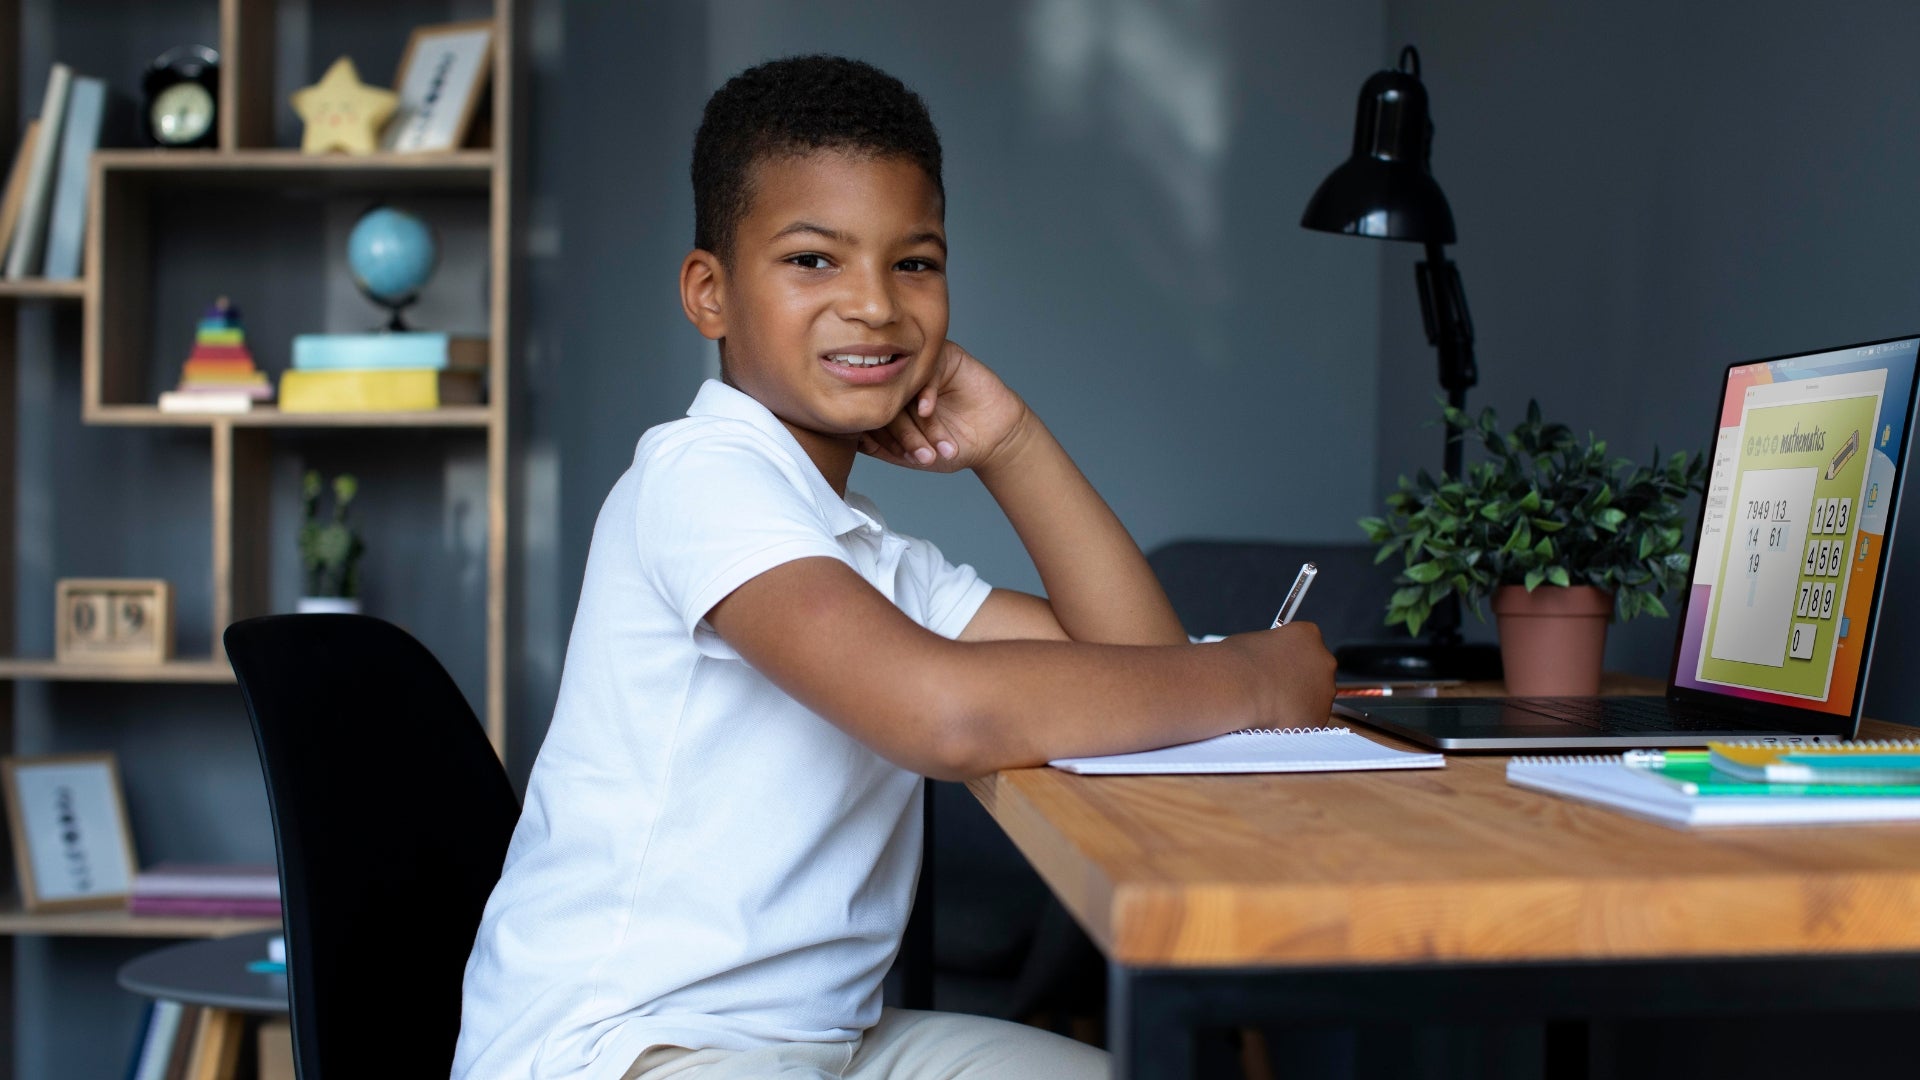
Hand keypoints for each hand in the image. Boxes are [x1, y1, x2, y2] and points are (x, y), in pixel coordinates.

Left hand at [859, 341, 1029, 473]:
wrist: (996, 439)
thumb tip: (853, 440)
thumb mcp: (915, 455)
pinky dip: (924, 392)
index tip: (901, 457)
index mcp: (891, 403)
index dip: (882, 438)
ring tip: (929, 445)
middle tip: (921, 455)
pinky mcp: (945, 357)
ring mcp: (922, 369)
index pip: (873, 414)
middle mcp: (903, 383)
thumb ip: (884, 449)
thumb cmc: (954, 446)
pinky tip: (928, 412)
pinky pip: (927, 369)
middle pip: (887, 402)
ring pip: (906, 388)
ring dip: (916, 421)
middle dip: (904, 434)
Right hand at [1219, 622, 1337, 727]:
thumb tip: (1265, 662)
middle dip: (1298, 681)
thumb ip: (1270, 650)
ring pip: (1314, 699)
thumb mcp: (1252, 642)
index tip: (1280, 665)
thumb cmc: (1238, 664)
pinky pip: (1308, 720)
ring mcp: (1325, 690)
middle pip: (1316, 672)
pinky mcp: (1319, 717)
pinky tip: (1274, 719)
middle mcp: (1324, 660)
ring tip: (1270, 705)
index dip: (1290, 657)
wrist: (1238, 690)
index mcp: (1309, 634)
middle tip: (1275, 688)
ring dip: (1298, 702)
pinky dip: (1294, 721)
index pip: (1307, 644)